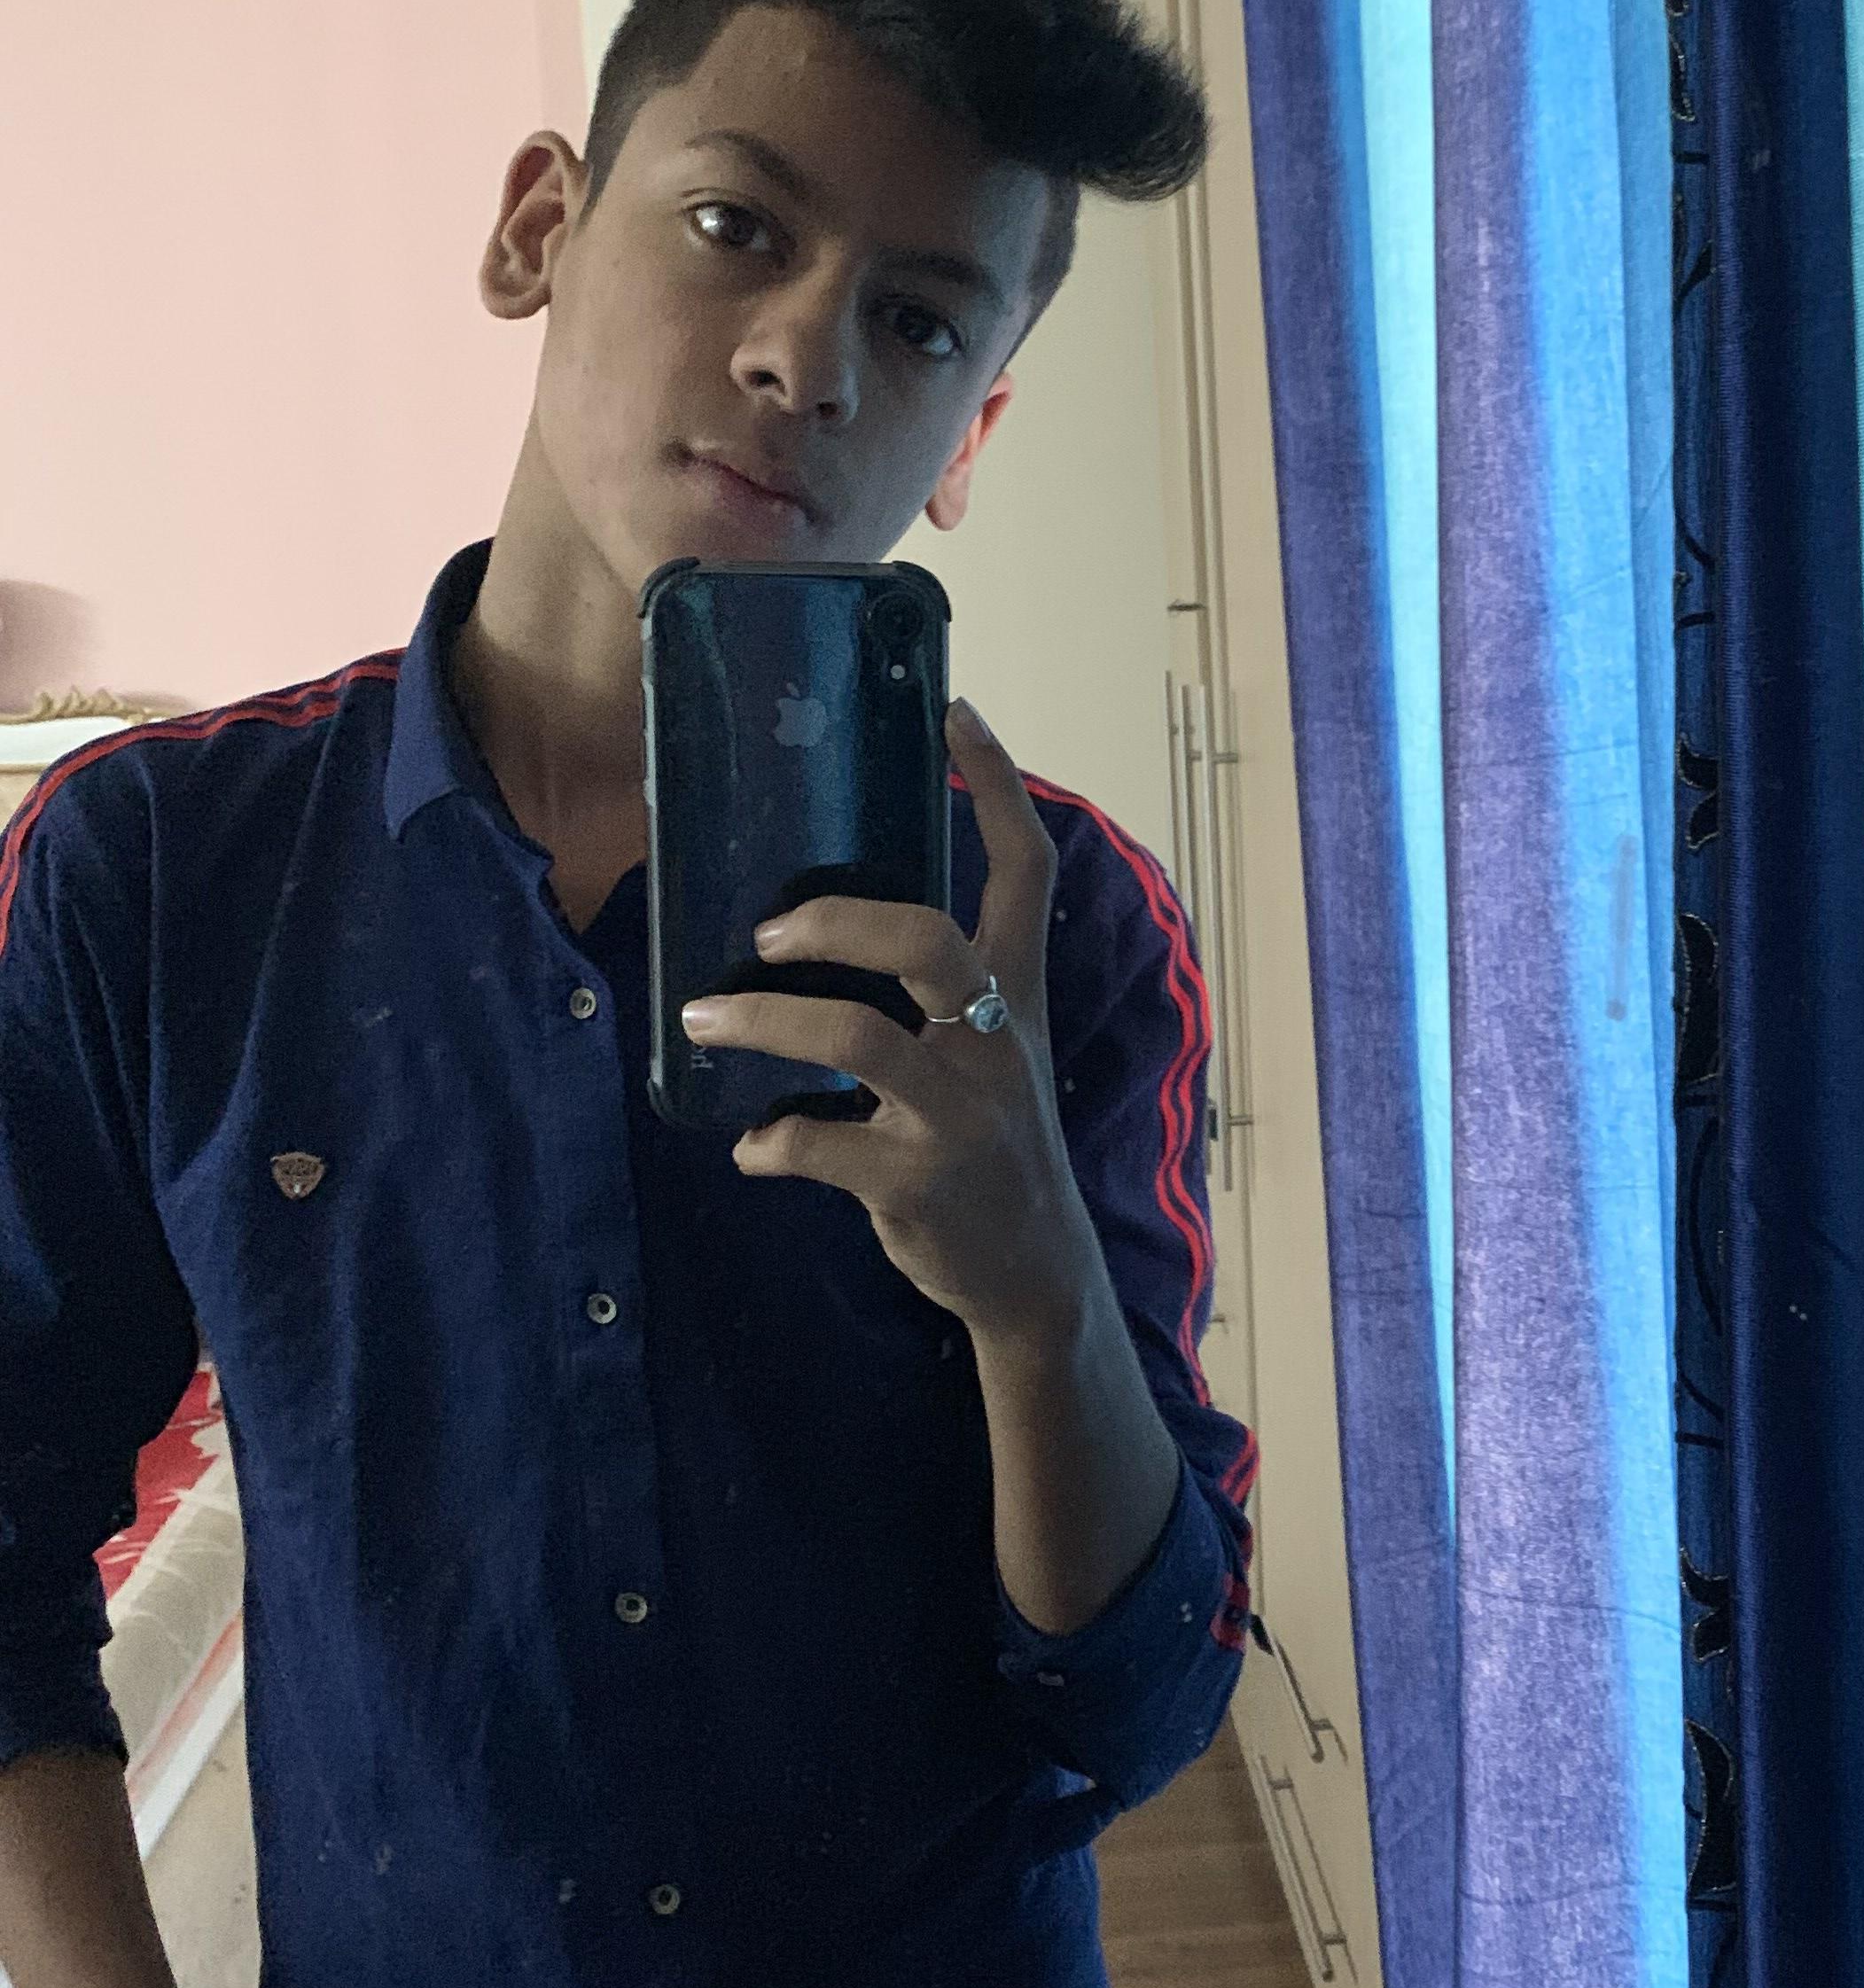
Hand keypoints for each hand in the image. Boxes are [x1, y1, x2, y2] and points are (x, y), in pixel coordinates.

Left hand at [679, 698, 1100, 1341]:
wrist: (1036, 1276)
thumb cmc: (996, 1148)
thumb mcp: (996, 1057)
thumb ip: (940, 996)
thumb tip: (819, 931)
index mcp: (1017, 997)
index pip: (1024, 869)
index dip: (995, 783)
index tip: (953, 711)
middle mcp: (995, 1044)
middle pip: (928, 940)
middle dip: (834, 919)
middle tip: (766, 930)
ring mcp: (958, 1114)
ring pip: (854, 1038)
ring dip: (761, 1024)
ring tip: (702, 1018)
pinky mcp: (915, 1182)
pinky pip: (816, 1145)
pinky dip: (768, 1141)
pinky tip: (752, 1145)